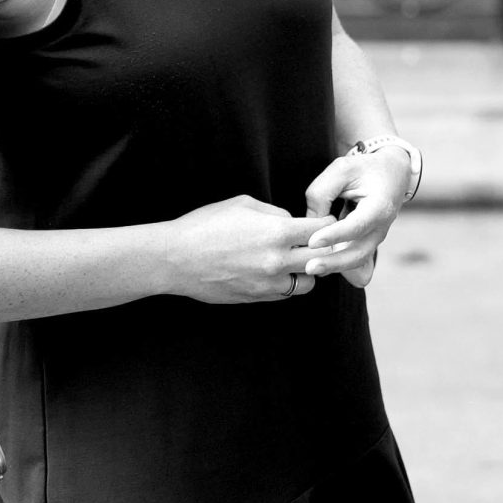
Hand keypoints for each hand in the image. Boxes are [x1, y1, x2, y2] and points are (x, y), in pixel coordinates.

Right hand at [155, 195, 326, 302]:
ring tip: (294, 260)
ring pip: (308, 283)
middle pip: (323, 259)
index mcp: (277, 232)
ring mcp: (267, 284)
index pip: (323, 230)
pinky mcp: (256, 298)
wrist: (174, 259)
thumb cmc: (205, 225)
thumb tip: (291, 221)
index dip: (328, 224)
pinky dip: (286, 283)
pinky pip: (285, 294)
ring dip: (307, 271)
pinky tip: (274, 272)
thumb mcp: (243, 204)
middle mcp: (277, 261)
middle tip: (317, 243)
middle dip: (324, 249)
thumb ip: (274, 213)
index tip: (324, 223)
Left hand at [299, 145, 410, 287]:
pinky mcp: (368, 243)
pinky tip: (320, 269)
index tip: (312, 242)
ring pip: (356, 261)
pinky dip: (338, 266)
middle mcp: (381, 227)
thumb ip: (322, 192)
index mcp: (379, 206)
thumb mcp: (341, 169)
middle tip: (309, 267)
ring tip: (310, 269)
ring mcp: (376, 238)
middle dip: (334, 262)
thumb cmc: (365, 170)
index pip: (357, 226)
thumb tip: (311, 223)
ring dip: (334, 267)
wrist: (392, 174)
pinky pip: (355, 260)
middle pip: (359, 253)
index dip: (334, 235)